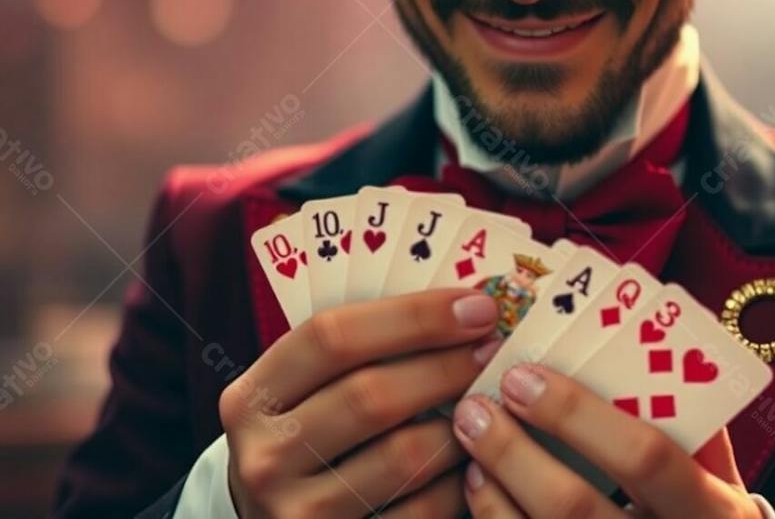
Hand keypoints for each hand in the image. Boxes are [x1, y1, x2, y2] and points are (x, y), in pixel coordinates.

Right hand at [220, 288, 501, 517]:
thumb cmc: (304, 431)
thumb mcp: (304, 386)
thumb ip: (359, 347)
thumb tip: (460, 304)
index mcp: (254, 395)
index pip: (333, 336)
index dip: (413, 316)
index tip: (475, 304)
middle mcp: (266, 455)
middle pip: (371, 395)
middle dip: (446, 365)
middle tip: (494, 347)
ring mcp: (296, 512)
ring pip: (402, 457)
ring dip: (460, 424)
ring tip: (490, 400)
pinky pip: (418, 513)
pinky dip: (457, 481)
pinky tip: (477, 456)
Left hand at [452, 363, 759, 516]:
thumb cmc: (708, 517)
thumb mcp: (722, 478)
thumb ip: (695, 427)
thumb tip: (645, 348)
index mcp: (710, 511)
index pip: (645, 457)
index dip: (579, 415)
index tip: (524, 376)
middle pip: (574, 507)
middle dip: (515, 452)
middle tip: (477, 405)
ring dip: (494, 485)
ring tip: (470, 436)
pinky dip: (493, 517)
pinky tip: (479, 485)